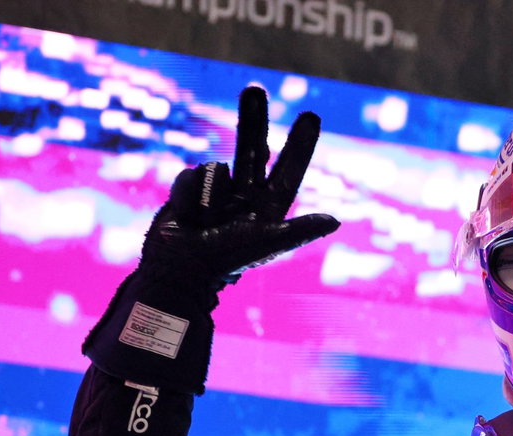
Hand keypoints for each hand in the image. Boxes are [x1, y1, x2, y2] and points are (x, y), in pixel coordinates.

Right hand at [142, 85, 338, 284]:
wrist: (178, 270)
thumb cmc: (225, 260)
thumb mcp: (266, 243)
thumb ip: (299, 231)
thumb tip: (335, 221)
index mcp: (268, 208)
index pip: (288, 170)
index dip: (299, 145)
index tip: (311, 116)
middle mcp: (245, 197)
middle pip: (251, 148)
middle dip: (252, 118)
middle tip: (254, 87)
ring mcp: (217, 193)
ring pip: (216, 168)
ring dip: (208, 194)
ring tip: (205, 220)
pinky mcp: (189, 191)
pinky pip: (190, 175)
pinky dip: (187, 194)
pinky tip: (186, 216)